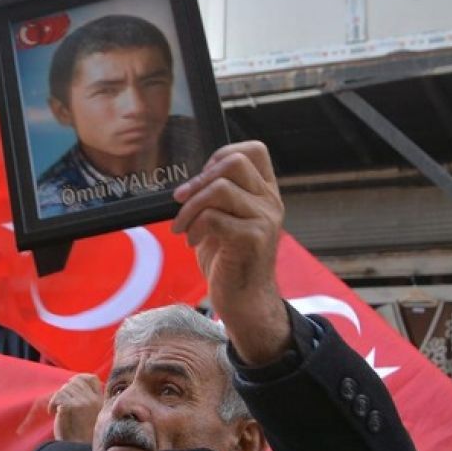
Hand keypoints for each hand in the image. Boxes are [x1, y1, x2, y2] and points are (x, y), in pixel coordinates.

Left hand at [49, 373, 102, 442]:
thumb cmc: (80, 437)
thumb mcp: (88, 416)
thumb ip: (85, 400)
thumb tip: (72, 383)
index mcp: (101, 402)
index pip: (91, 378)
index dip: (79, 380)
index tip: (70, 392)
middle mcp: (94, 401)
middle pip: (75, 382)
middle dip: (64, 391)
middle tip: (60, 405)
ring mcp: (84, 403)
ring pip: (65, 389)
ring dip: (57, 398)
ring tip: (56, 410)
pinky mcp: (73, 407)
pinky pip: (59, 397)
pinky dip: (52, 404)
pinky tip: (52, 413)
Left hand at [172, 141, 288, 365]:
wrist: (244, 300)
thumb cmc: (229, 260)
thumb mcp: (222, 220)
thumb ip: (215, 197)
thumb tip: (189, 182)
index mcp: (265, 193)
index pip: (253, 150)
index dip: (221, 155)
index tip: (201, 179)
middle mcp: (270, 202)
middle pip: (235, 163)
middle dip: (199, 179)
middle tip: (181, 200)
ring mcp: (264, 220)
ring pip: (220, 188)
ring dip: (190, 207)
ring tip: (182, 227)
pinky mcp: (252, 239)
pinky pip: (213, 217)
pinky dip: (194, 227)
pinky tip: (192, 242)